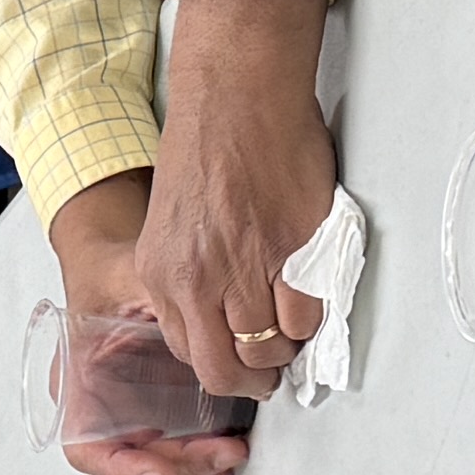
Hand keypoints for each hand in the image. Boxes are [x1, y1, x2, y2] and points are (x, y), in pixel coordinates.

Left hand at [45, 0, 335, 474]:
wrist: (237, 94)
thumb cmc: (209, 148)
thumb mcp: (174, 224)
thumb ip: (190, 275)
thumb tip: (222, 319)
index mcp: (160, 274)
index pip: (188, 353)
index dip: (223, 363)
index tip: (243, 358)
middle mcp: (195, 279)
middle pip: (225, 369)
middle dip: (255, 380)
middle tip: (275, 369)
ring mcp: (243, 267)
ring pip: (270, 348)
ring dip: (289, 345)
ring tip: (295, 321)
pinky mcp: (289, 249)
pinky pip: (306, 316)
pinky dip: (314, 316)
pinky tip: (311, 293)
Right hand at [47, 182, 244, 474]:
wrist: (114, 263)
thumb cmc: (109, 271)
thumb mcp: (131, 280)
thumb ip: (162, 305)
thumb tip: (203, 327)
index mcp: (75, 386)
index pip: (89, 450)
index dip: (129, 466)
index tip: (167, 465)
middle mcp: (96, 410)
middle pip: (129, 472)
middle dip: (179, 473)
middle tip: (224, 455)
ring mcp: (123, 418)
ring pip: (152, 474)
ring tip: (230, 456)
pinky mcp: (149, 416)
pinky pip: (168, 455)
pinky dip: (196, 462)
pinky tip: (225, 450)